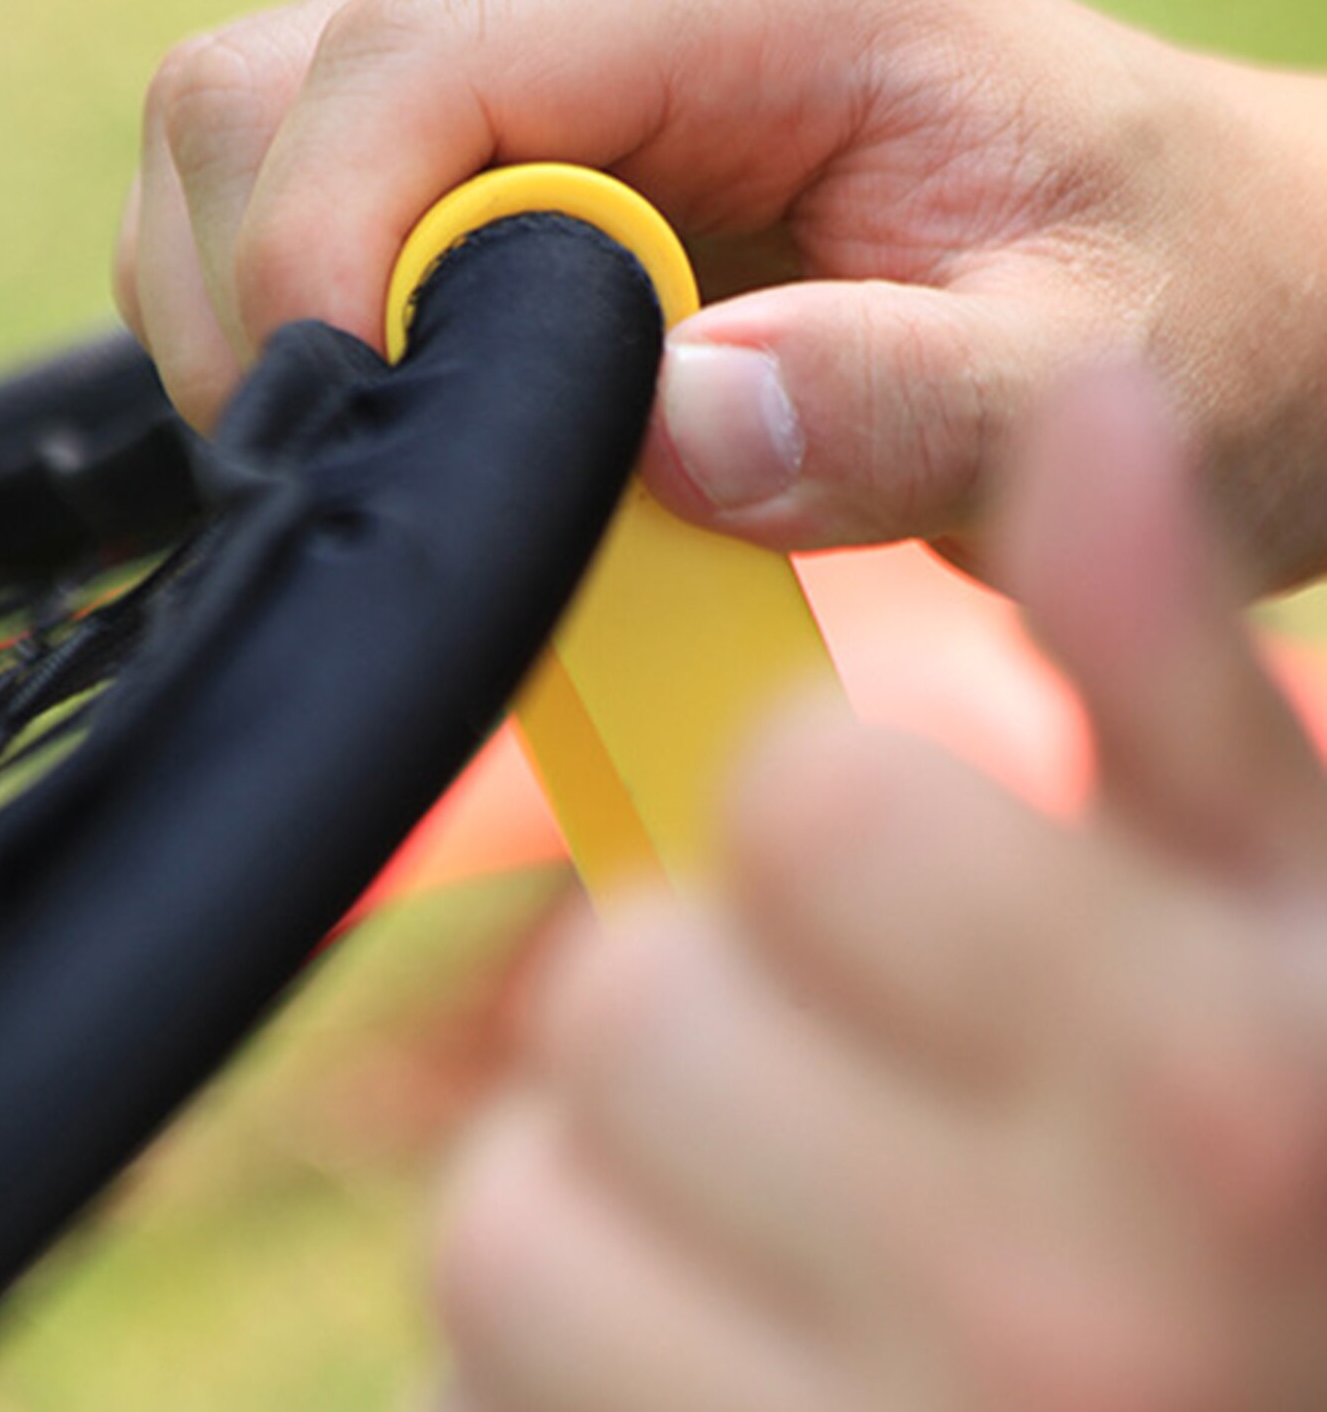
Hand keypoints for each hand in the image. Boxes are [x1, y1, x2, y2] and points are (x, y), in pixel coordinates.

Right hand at [118, 0, 1326, 588]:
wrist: (1212, 284)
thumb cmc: (1181, 313)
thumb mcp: (1091, 376)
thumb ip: (904, 402)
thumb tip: (676, 425)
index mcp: (762, 8)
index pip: (431, 56)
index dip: (326, 238)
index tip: (352, 426)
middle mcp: (631, 8)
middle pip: (282, 78)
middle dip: (261, 290)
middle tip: (360, 470)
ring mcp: (571, 84)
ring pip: (263, 132)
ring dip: (261, 309)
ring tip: (386, 456)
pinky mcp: (544, 167)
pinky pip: (329, 206)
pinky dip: (309, 326)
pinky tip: (415, 423)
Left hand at [429, 372, 1326, 1411]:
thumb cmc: (1273, 1178)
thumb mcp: (1281, 904)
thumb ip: (1168, 666)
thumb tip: (1090, 409)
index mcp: (1208, 1090)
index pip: (802, 807)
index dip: (822, 825)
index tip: (890, 887)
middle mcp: (1046, 1320)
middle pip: (625, 1005)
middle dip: (705, 1014)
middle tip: (831, 1083)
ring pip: (519, 1209)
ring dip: (617, 1191)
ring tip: (777, 1230)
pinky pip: (478, 1372)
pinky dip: (564, 1339)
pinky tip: (716, 1349)